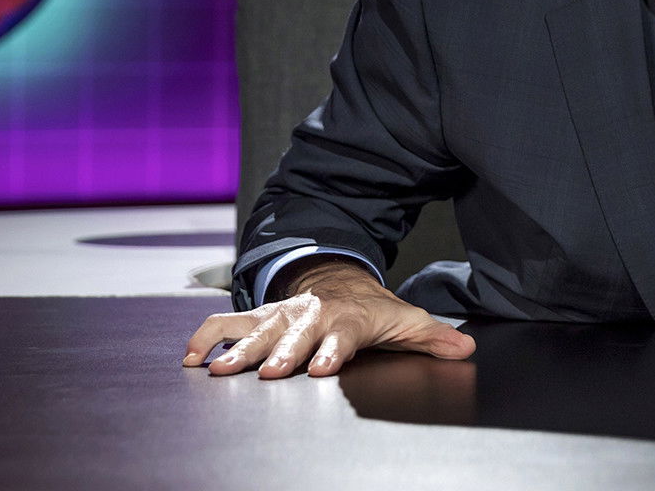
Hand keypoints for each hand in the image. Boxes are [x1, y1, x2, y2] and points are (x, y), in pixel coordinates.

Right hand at [182, 260, 474, 377]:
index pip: (341, 335)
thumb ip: (433, 338)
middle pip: (293, 335)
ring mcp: (281, 314)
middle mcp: (310, 315)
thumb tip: (464, 349)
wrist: (341, 281)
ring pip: (255, 329)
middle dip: (279, 352)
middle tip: (264, 372)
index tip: (322, 368)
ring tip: (214, 369)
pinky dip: (204, 336)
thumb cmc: (373, 311)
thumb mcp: (407, 322)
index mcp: (347, 318)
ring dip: (235, 348)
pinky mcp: (259, 317)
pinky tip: (189, 358)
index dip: (332, 351)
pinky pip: (226, 322)